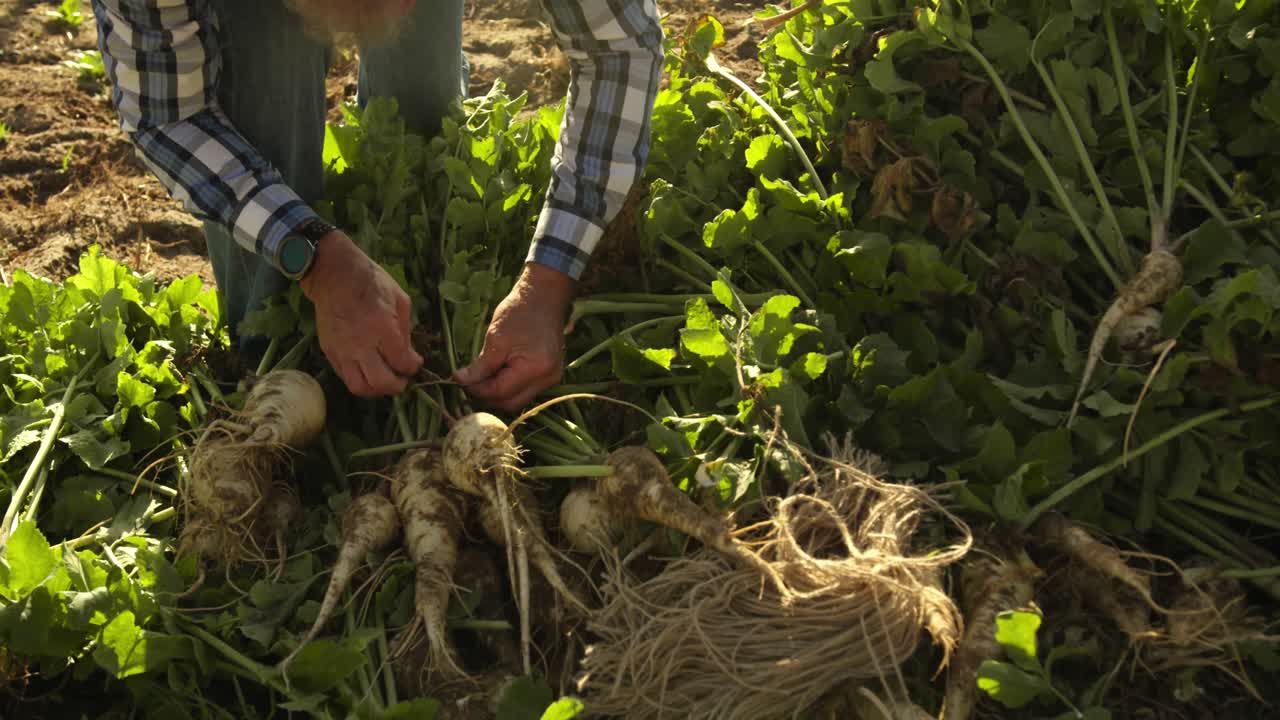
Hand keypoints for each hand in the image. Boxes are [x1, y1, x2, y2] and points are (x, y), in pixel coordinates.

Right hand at [301, 230, 422, 396]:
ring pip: (359, 387)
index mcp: (382, 328)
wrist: (333, 274)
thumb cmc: (371, 282)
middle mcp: (360, 344)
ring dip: (377, 390)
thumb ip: (405, 331)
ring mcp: (342, 350)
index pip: (401, 363)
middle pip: (380, 383)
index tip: (415, 363)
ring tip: (385, 379)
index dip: (412, 368)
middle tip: (403, 379)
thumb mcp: (400, 299)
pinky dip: (360, 379)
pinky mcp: (329, 351)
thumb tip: (409, 355)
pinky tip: (369, 370)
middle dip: (397, 386)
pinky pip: (345, 377)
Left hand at [455, 263, 574, 411]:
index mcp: (535, 369)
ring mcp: (551, 378)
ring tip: (483, 376)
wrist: (544, 296)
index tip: (461, 380)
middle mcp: (548, 379)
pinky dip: (509, 385)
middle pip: (511, 403)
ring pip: (518, 399)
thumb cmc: (520, 312)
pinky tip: (498, 372)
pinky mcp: (549, 374)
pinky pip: (526, 390)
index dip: (478, 390)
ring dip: (498, 392)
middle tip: (470, 381)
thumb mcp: (496, 338)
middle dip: (488, 395)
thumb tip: (461, 381)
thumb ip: (480, 365)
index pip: (500, 393)